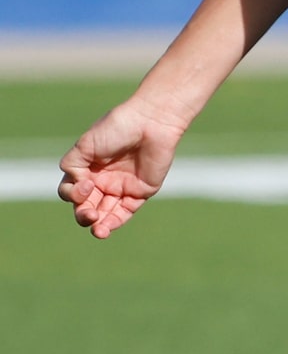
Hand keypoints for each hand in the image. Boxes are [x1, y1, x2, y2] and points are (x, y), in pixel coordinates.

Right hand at [58, 97, 188, 237]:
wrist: (149, 123)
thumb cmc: (115, 129)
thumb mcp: (85, 146)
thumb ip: (72, 167)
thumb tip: (75, 186)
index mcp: (86, 169)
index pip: (71, 192)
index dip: (73, 194)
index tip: (87, 183)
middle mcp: (101, 180)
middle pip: (86, 207)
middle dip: (84, 214)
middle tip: (90, 214)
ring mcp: (120, 187)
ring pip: (104, 214)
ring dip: (98, 225)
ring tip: (98, 230)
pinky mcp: (140, 192)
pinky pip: (124, 212)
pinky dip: (114, 222)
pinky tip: (106, 228)